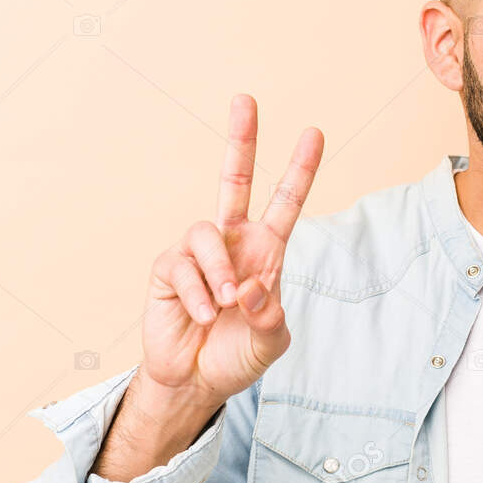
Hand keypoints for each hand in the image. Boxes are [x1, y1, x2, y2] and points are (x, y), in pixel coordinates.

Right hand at [140, 95, 323, 409]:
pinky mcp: (168, 270)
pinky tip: (205, 316)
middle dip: (242, 141)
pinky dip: (198, 294)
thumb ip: (270, 317)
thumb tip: (250, 286)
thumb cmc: (237, 355)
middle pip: (234, 180)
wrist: (196, 382)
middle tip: (246, 100)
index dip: (299, 170)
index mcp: (266, 252)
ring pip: (205, 232)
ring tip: (227, 306)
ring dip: (220, 272)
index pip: (285, 203)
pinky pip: (182, 266)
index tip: (314, 134)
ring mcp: (198, 254)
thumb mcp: (269, 342)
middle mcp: (232, 244)